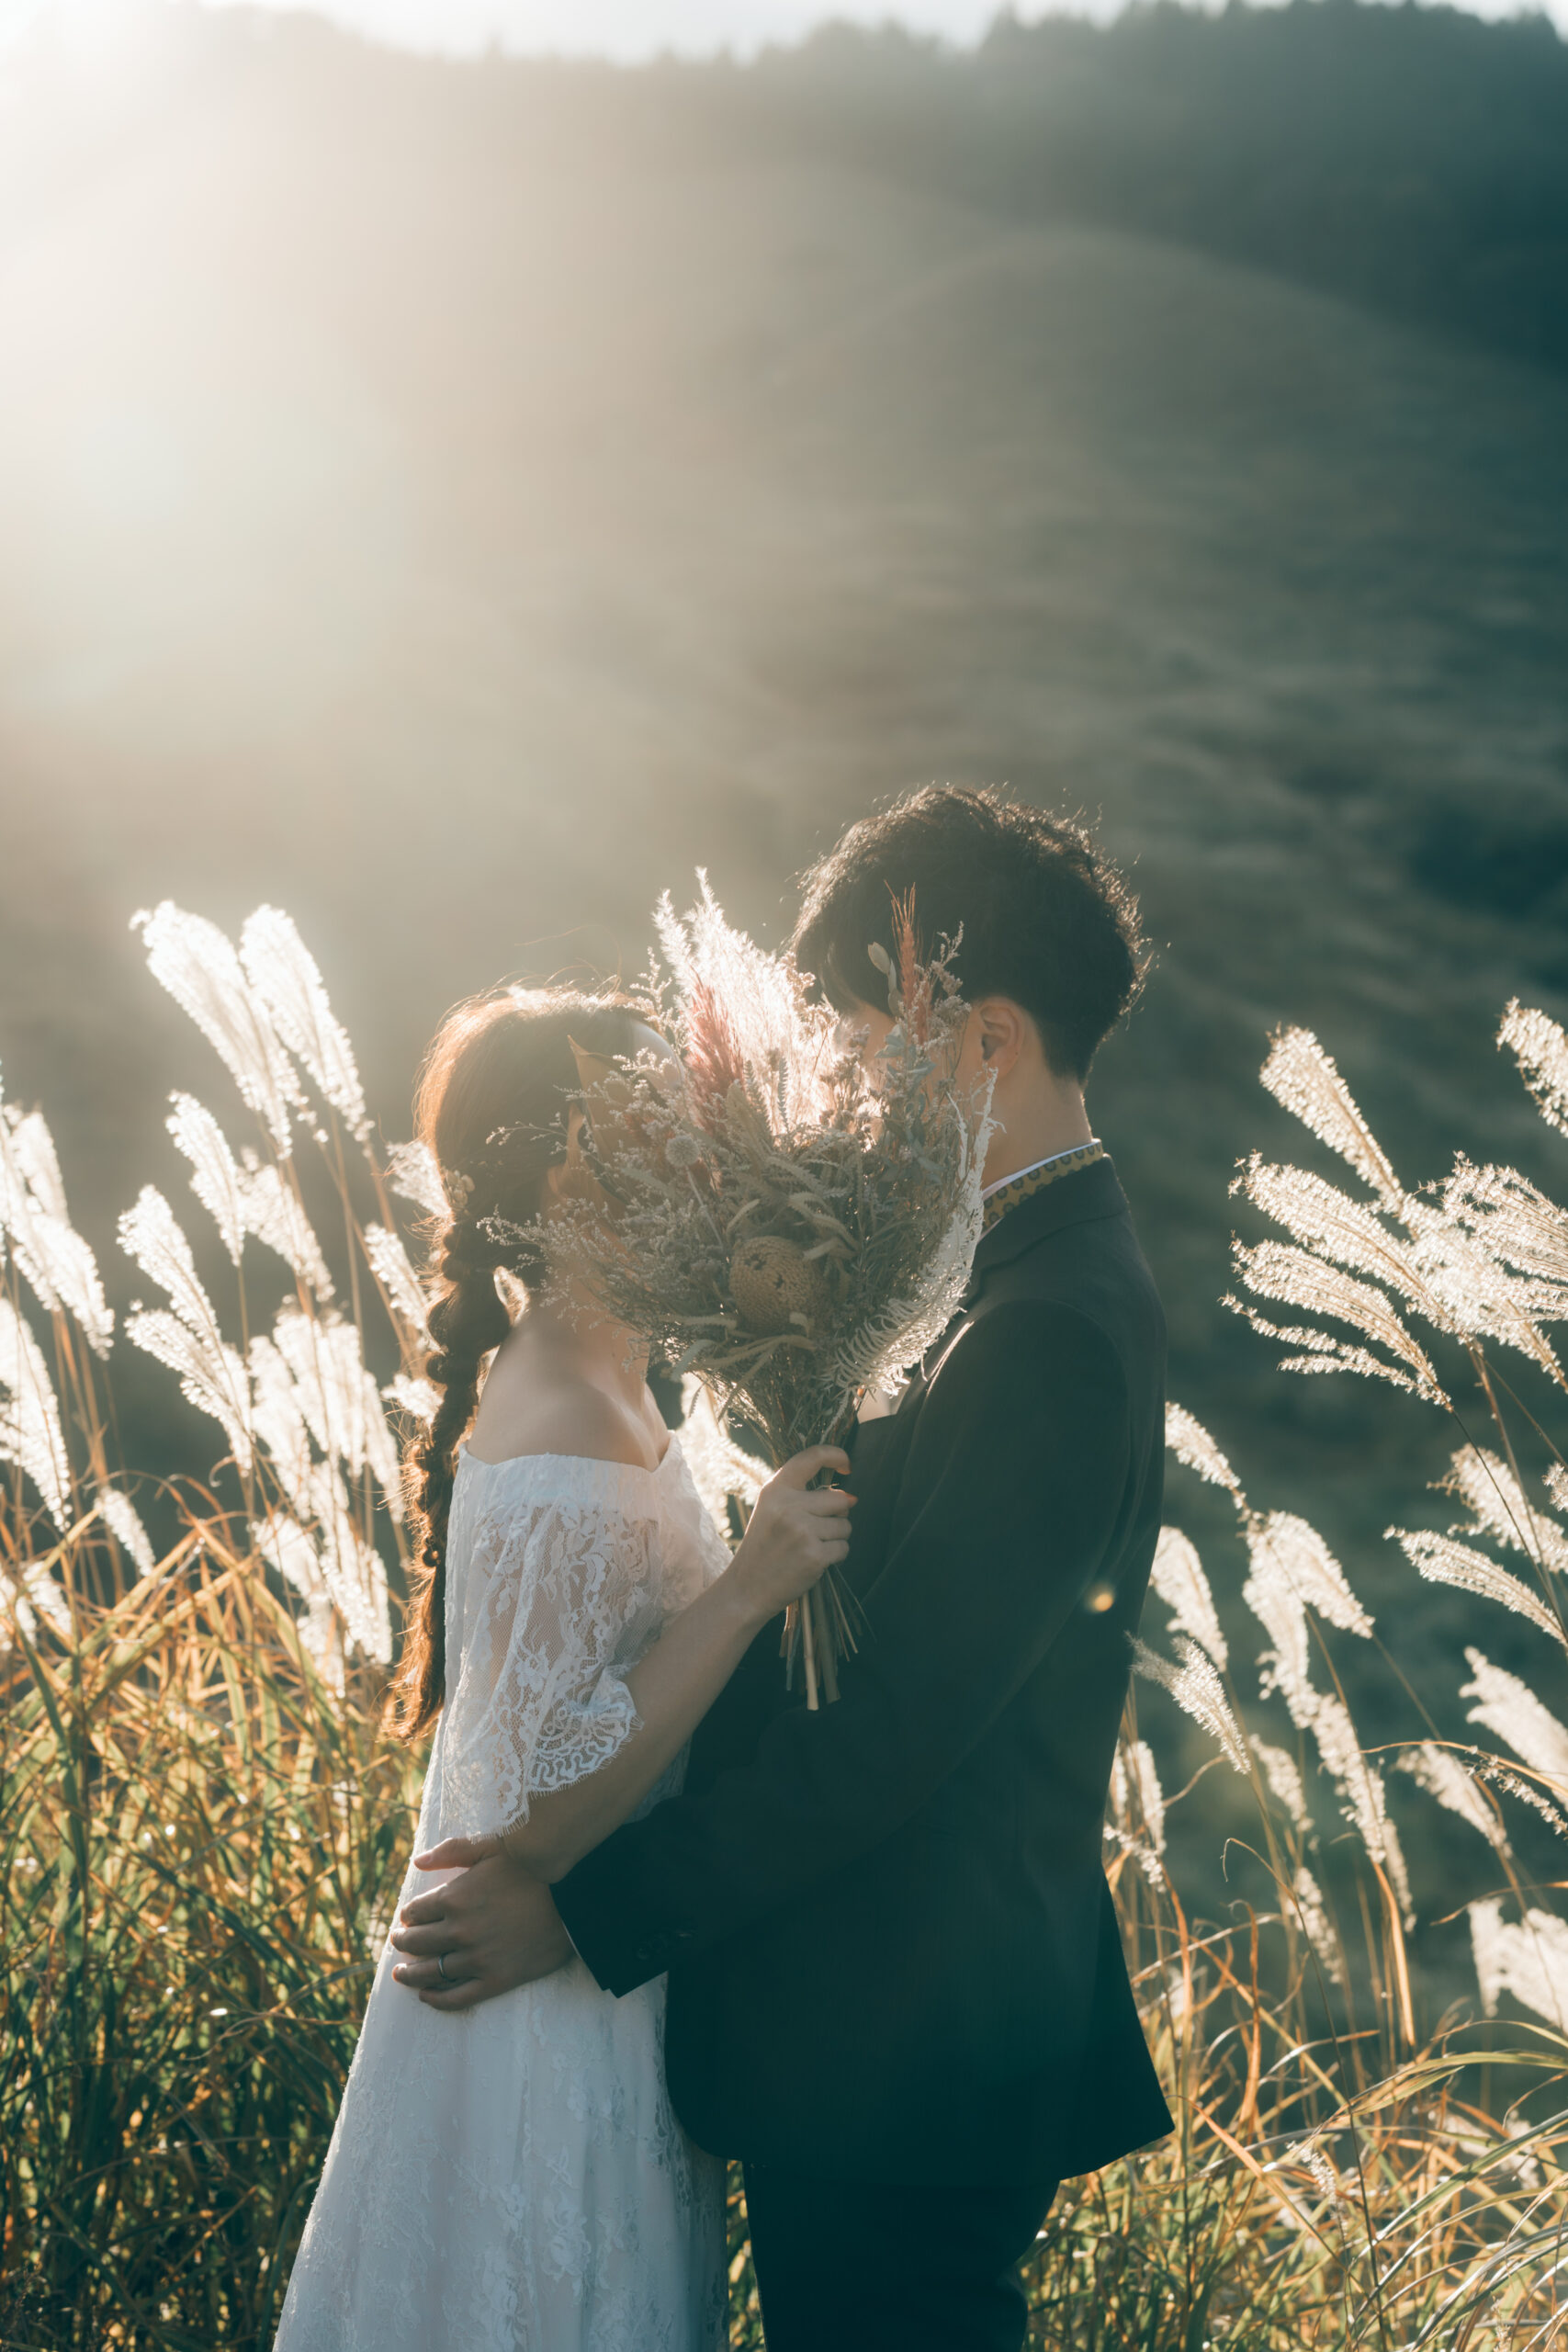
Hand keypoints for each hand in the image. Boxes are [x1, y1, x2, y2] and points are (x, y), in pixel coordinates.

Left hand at [389, 1836, 573, 2010]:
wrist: (572, 1899)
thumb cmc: (530, 1868)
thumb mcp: (491, 1848)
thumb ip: (452, 1851)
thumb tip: (417, 1861)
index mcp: (454, 1898)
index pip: (415, 1912)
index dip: (408, 1914)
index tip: (408, 1917)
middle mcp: (459, 1931)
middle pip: (417, 1943)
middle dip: (403, 1942)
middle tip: (398, 1942)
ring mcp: (477, 1959)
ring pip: (431, 1972)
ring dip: (410, 1973)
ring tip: (401, 1973)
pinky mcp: (495, 1980)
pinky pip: (457, 1997)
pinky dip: (437, 1999)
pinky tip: (426, 1996)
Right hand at [727, 1445, 853, 1622]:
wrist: (747, 1588)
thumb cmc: (764, 1547)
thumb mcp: (771, 1511)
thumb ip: (804, 1496)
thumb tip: (851, 1497)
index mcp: (775, 1490)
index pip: (812, 1456)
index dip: (835, 1455)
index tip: (846, 1464)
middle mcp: (788, 1506)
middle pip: (840, 1499)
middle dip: (838, 1515)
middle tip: (817, 1530)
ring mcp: (802, 1531)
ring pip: (845, 1526)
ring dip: (836, 1538)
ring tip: (809, 1547)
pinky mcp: (814, 1555)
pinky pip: (843, 1548)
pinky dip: (835, 1556)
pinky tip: (813, 1561)